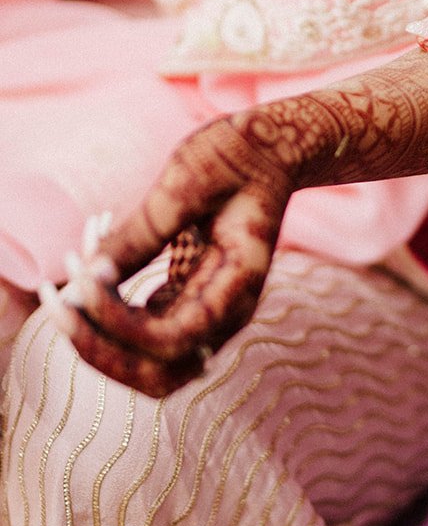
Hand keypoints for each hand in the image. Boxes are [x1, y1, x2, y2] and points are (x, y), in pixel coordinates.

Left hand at [43, 98, 335, 396]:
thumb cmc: (238, 155)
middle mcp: (225, 313)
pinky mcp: (185, 297)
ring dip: (97, 335)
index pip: (174, 340)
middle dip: (100, 350)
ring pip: (144, 361)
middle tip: (58, 301)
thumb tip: (87, 275)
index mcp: (239, 285)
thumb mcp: (189, 180)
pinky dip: (104, 305)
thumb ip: (142, 231)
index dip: (119, 322)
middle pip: (159, 375)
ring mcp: (205, 310)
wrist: (272, 150)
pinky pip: (138, 327)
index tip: (81, 275)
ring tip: (66, 274)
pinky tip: (90, 246)